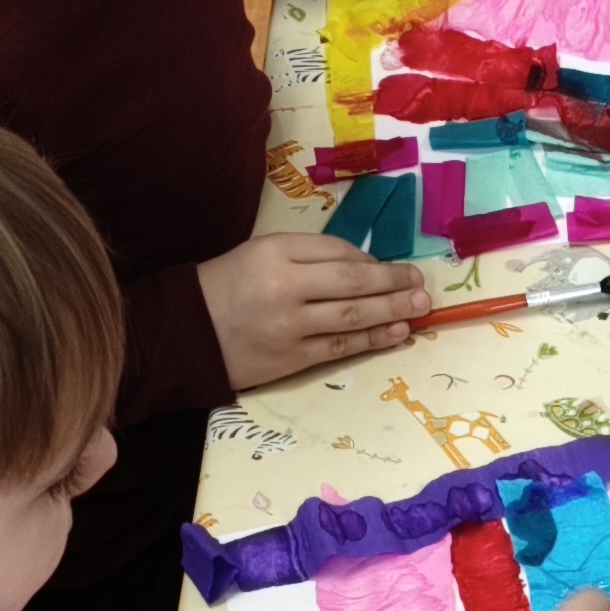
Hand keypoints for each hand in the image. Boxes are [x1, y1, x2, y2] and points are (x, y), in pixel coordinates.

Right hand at [200, 230, 428, 389]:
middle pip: (352, 283)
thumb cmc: (228, 286)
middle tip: (422, 286)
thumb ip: (309, 255)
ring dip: (392, 312)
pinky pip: (341, 346)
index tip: (395, 266)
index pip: (337, 252)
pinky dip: (372, 339)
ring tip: (419, 308)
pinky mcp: (291, 358)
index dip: (372, 260)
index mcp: (275, 252)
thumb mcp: (260, 253)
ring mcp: (289, 326)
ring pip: (352, 316)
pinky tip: (396, 333)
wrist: (187, 333)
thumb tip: (364, 265)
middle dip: (393, 283)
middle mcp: (284, 287)